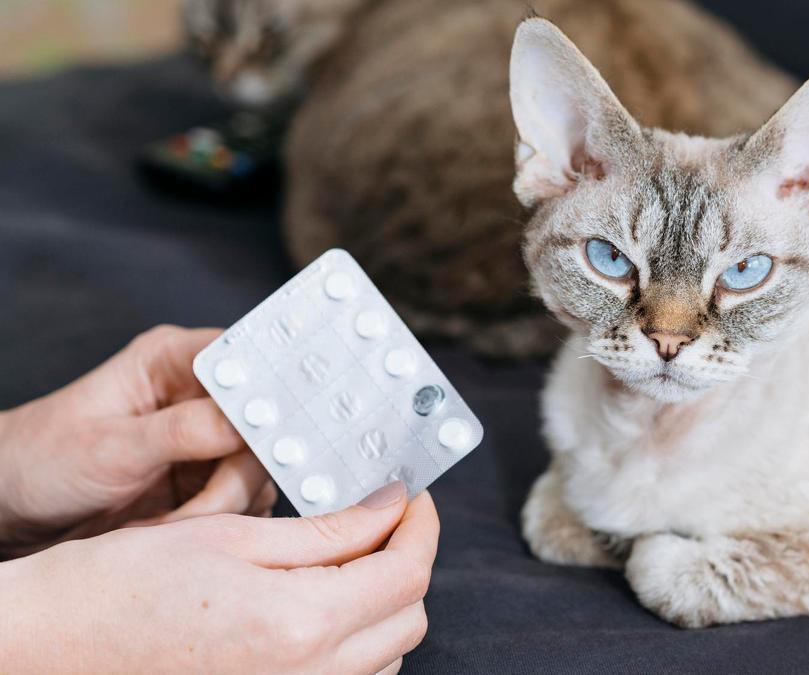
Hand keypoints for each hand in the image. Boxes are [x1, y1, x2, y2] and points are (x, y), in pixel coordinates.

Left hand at [0, 325, 272, 556]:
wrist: (12, 509)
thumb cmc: (42, 461)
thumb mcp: (110, 446)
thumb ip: (184, 431)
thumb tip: (250, 420)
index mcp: (174, 361)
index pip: (248, 362)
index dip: (268, 398)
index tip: (264, 441)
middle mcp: (198, 395)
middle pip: (262, 428)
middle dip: (236, 477)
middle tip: (201, 508)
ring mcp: (206, 439)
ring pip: (257, 471)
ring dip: (224, 507)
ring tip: (170, 524)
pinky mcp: (205, 479)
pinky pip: (242, 500)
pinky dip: (216, 523)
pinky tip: (174, 528)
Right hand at [0, 483, 436, 673]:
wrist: (45, 651)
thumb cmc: (120, 586)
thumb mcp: (229, 536)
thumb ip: (326, 529)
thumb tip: (392, 505)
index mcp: (301, 625)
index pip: (407, 573)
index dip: (421, 525)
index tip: (412, 494)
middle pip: (408, 617)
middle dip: (406, 561)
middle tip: (379, 518)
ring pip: (386, 655)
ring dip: (383, 604)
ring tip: (347, 558)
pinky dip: (354, 644)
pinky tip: (318, 605)